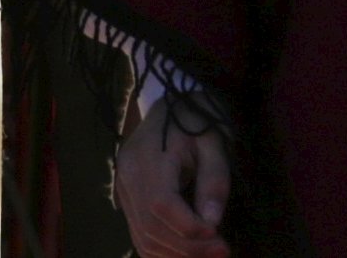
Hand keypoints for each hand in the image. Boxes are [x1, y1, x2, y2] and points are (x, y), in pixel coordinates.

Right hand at [114, 96, 232, 257]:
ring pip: (144, 237)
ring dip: (177, 255)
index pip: (162, 205)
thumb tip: (212, 222)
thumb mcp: (213, 143)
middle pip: (152, 227)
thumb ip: (214, 180)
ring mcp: (123, 188)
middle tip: (223, 252)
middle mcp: (127, 176)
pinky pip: (140, 235)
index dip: (191, 230)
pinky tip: (188, 253)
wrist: (171, 103)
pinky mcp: (127, 199)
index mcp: (147, 157)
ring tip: (210, 254)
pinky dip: (163, 252)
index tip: (221, 237)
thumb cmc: (197, 122)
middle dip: (190, 249)